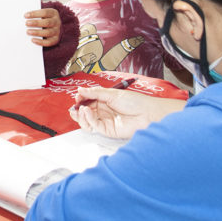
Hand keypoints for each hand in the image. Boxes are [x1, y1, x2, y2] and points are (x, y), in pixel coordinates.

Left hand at [26, 7, 60, 46]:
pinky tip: (33, 40)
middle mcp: (57, 22)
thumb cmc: (44, 19)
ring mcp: (57, 31)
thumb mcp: (42, 14)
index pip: (45, 12)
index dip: (35, 14)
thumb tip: (25, 17)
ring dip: (37, 32)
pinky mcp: (55, 39)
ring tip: (28, 32)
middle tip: (26, 23)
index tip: (25, 15)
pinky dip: (40, 42)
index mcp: (53, 13)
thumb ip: (36, 15)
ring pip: (48, 32)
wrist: (53, 27)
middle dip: (36, 23)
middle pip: (47, 22)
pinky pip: (49, 42)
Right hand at [69, 86, 184, 139]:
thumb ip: (95, 93)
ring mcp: (105, 121)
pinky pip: (94, 126)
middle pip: (85, 112)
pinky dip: (88, 119)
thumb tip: (80, 90)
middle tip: (75, 107)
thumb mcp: (112, 93)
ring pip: (86, 121)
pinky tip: (87, 112)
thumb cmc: (135, 102)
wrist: (147, 114)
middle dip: (77, 110)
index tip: (77, 96)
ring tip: (81, 109)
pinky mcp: (107, 130)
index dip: (81, 99)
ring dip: (81, 116)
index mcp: (104, 101)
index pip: (88, 101)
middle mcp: (103, 111)